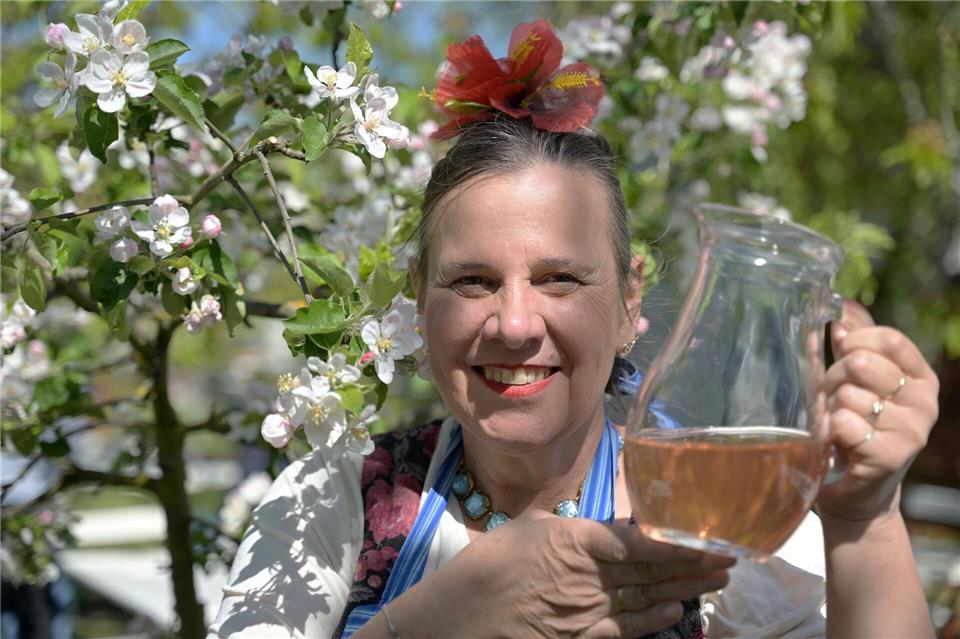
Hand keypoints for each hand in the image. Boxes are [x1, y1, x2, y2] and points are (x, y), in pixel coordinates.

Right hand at [427, 511, 733, 638]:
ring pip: (648, 599)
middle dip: (695, 566)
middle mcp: (590, 576)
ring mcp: (588, 612)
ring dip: (685, 591)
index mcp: (577, 540)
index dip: (681, 544)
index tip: (711, 540)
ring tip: (716, 583)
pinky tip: (676, 613)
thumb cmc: (488, 564)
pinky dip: (654, 622)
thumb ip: (566, 523)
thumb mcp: (527, 526)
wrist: (459, 618)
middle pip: (654, 572)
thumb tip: (592, 522)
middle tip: (730, 560)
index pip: (642, 543)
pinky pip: (626, 630)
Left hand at [817, 300, 939, 521]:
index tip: (840, 357)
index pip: (887, 338)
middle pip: (862, 362)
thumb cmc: (853, 427)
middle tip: (834, 401)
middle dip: (834, 378)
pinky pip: (845, 423)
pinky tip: (836, 443)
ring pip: (848, 395)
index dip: (853, 341)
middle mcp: (926, 403)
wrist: (853, 490)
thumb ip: (855, 341)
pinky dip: (829, 429)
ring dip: (829, 409)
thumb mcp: (856, 379)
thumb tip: (842, 306)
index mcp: (921, 377)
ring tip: (837, 426)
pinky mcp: (890, 456)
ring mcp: (912, 431)